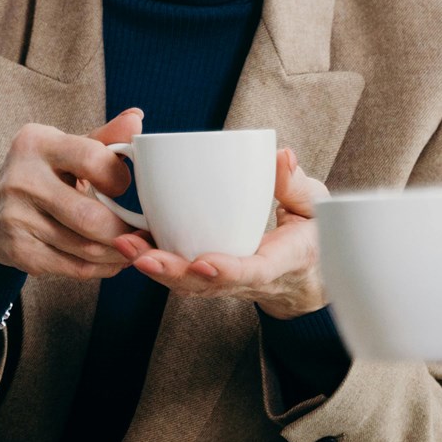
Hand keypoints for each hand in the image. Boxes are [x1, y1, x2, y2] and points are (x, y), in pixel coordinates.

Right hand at [0, 109, 147, 278]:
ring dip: (119, 253)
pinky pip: (73, 267)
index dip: (118, 178)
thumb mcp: (66, 149)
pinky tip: (111, 261)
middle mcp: (23, 179)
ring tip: (134, 248)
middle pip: (90, 216)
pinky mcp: (18, 250)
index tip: (122, 186)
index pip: (94, 160)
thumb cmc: (41, 174)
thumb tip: (137, 119)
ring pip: (85, 247)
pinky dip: (101, 268)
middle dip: (124, 230)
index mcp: (38, 144)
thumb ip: (104, 137)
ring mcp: (16, 218)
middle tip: (142, 232)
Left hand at [116, 148, 331, 317]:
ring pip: (190, 285)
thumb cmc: (313, 234)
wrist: (308, 276)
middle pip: (209, 286)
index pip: (255, 272)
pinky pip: (184, 277)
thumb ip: (296, 183)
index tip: (203, 262)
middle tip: (141, 256)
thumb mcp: (317, 206)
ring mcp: (230, 284)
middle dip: (173, 272)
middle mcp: (253, 281)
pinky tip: (129, 244)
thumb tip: (281, 155)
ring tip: (124, 246)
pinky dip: (157, 264)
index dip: (228, 271)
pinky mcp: (213, 278)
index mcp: (285, 262)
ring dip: (156, 269)